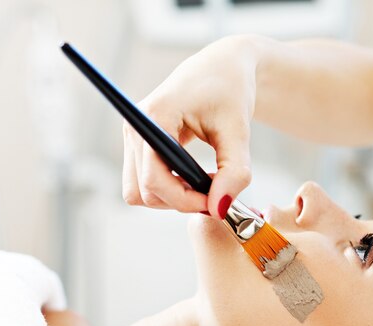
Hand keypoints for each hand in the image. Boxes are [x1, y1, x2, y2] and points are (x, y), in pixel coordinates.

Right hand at [122, 35, 257, 218]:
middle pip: (143, 190)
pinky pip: (143, 183)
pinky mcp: (138, 144)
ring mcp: (133, 136)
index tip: (215, 201)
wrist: (224, 69)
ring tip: (205, 182)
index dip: (184, 199)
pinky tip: (194, 176)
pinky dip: (168, 189)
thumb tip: (218, 209)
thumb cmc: (230, 91)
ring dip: (172, 197)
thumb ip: (233, 171)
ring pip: (139, 192)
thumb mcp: (239, 131)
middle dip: (179, 200)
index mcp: (155, 115)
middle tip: (215, 191)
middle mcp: (135, 126)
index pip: (154, 177)